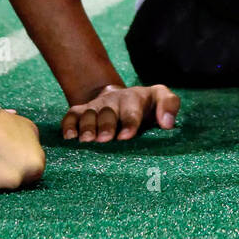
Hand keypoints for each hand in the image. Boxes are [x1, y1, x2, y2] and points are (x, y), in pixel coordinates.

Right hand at [62, 84, 180, 141]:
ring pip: (89, 114)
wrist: (120, 98)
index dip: (129, 122)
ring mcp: (96, 106)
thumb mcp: (161, 99)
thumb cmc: (145, 106)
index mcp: (135, 99)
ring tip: (87, 140)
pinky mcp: (81, 110)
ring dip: (87, 127)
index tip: (126, 136)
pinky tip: (69, 138)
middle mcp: (114, 100)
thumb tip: (168, 123)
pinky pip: (72, 116)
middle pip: (109, 112)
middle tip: (105, 139)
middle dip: (106, 125)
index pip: (133, 109)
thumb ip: (169, 105)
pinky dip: (69, 125)